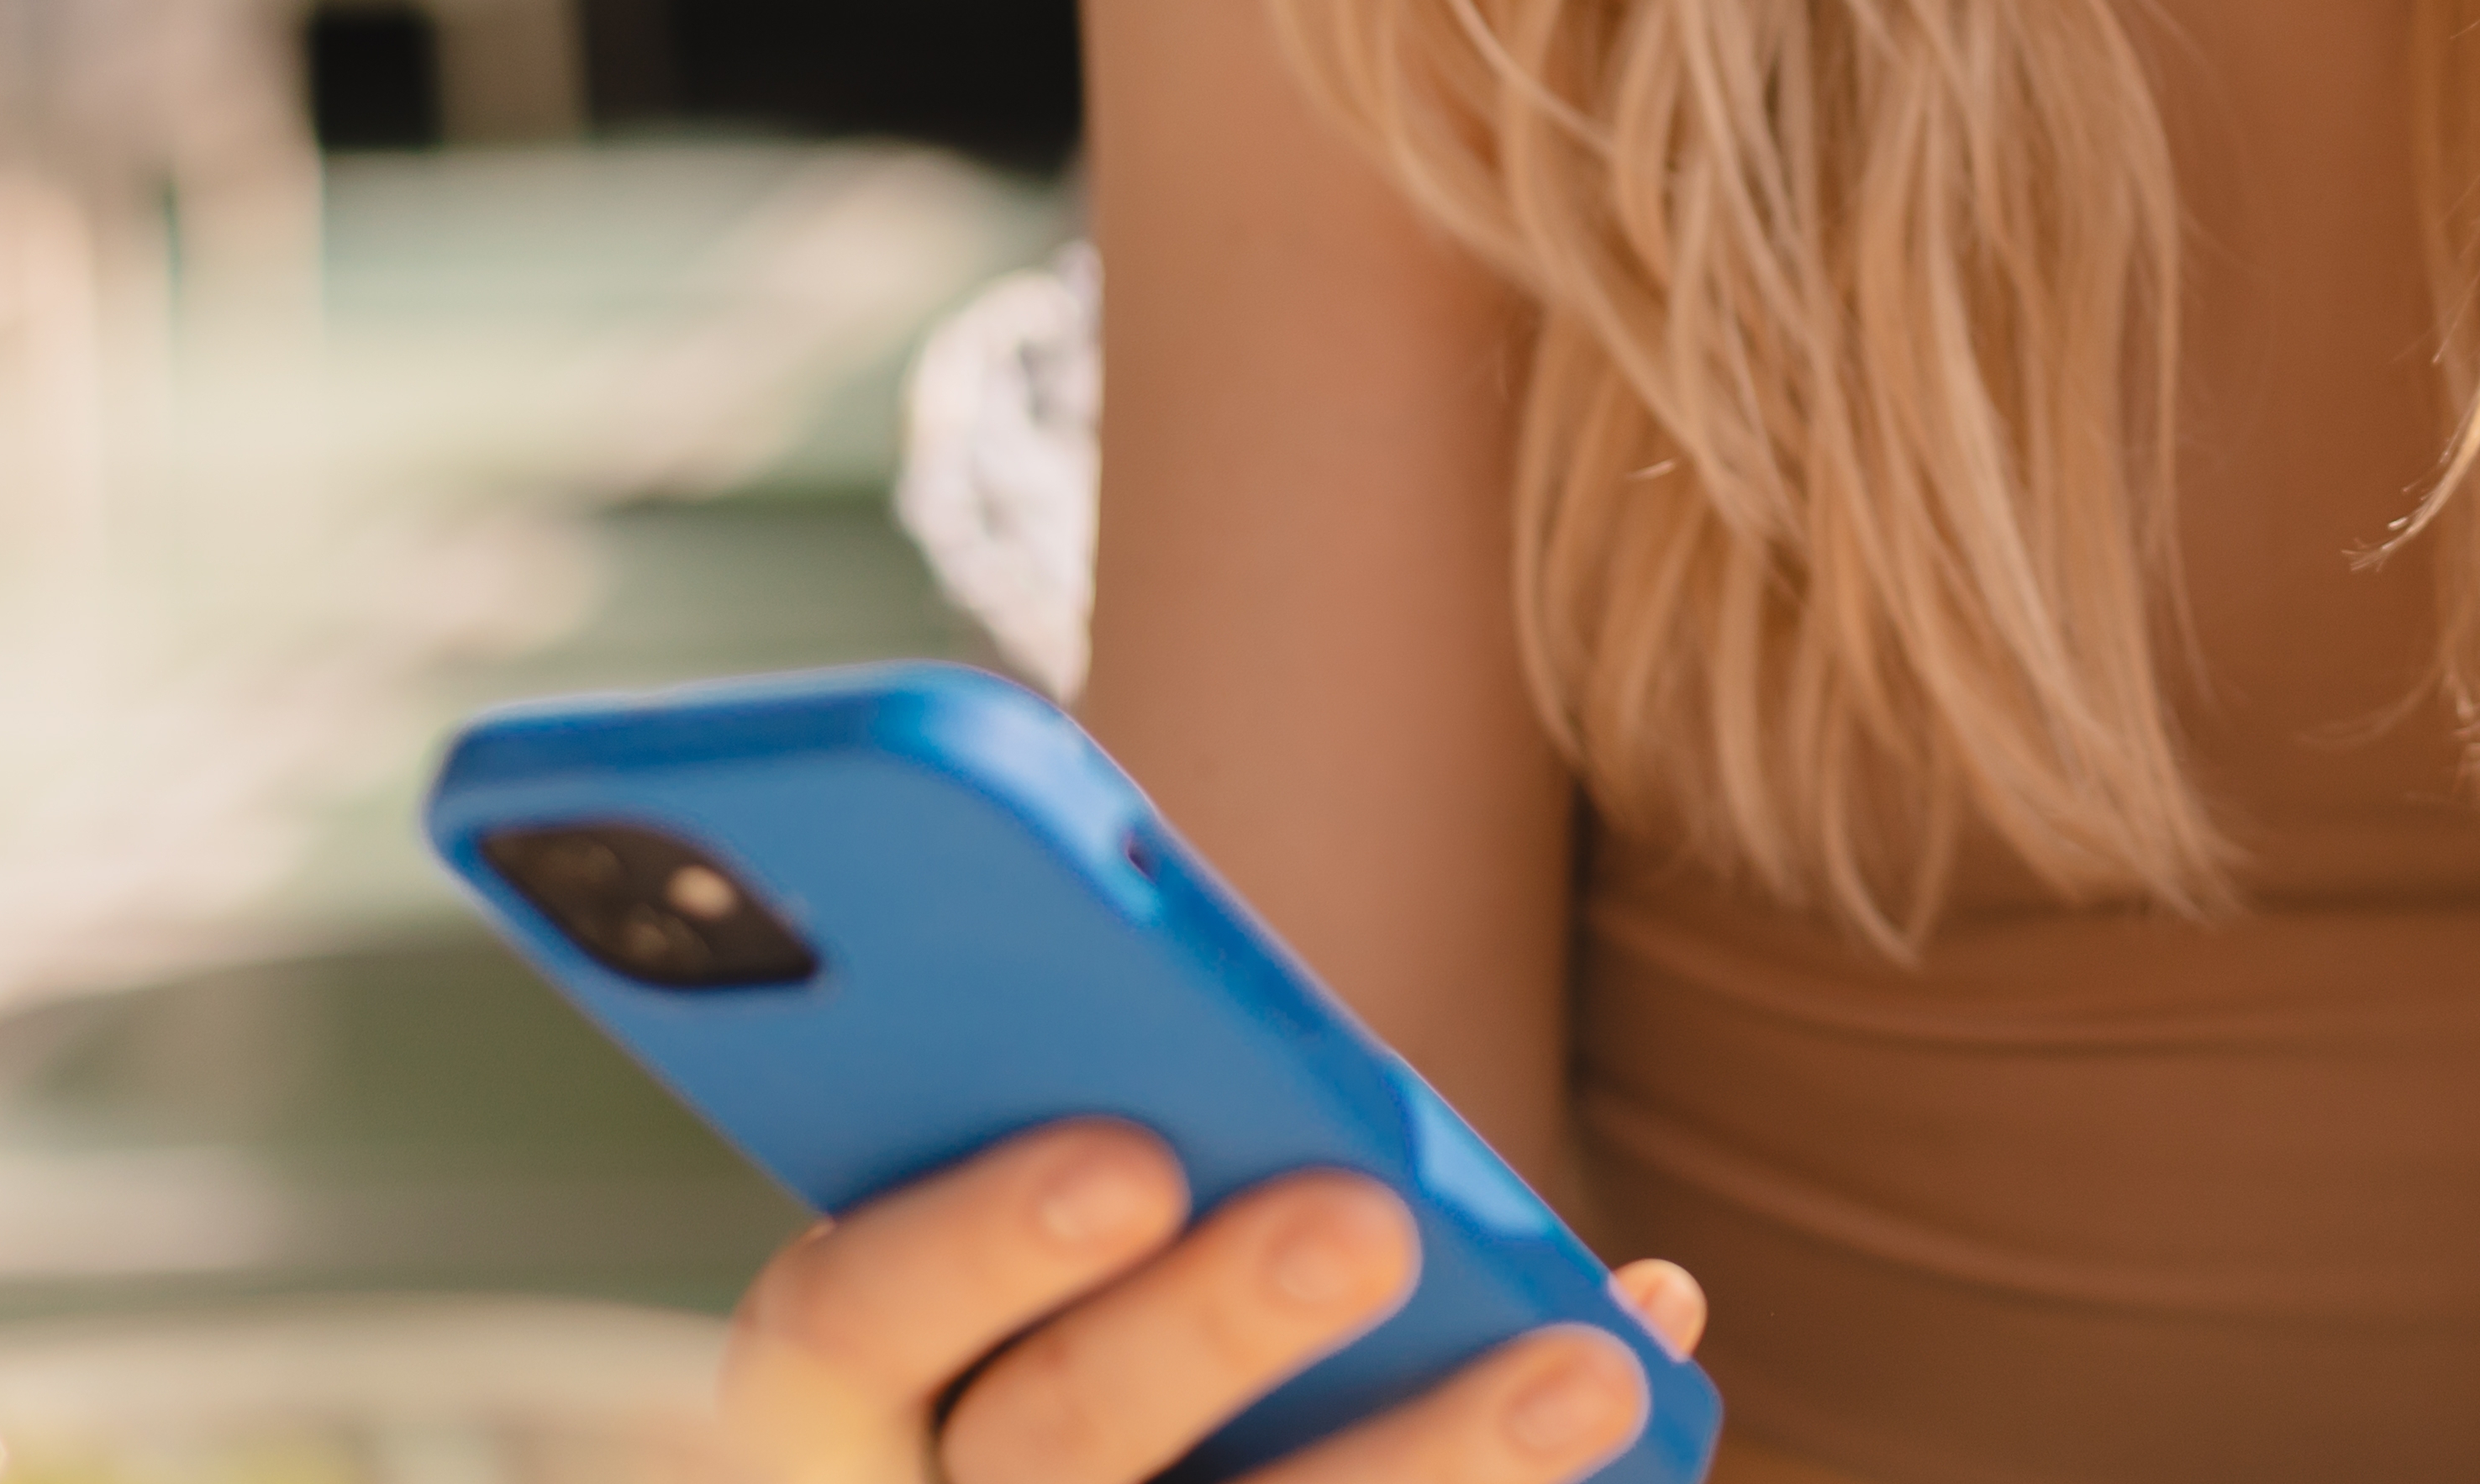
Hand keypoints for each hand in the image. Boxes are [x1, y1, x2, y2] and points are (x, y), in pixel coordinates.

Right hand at [719, 1119, 1707, 1483]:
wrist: (1114, 1478)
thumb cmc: (1058, 1306)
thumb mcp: (1028, 1235)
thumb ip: (1090, 1141)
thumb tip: (1272, 1039)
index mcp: (834, 1403)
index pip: (842, 1331)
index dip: (972, 1245)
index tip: (1128, 1163)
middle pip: (1055, 1447)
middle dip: (1218, 1328)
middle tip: (1368, 1224)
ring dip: (1437, 1458)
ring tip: (1592, 1360)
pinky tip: (1644, 1374)